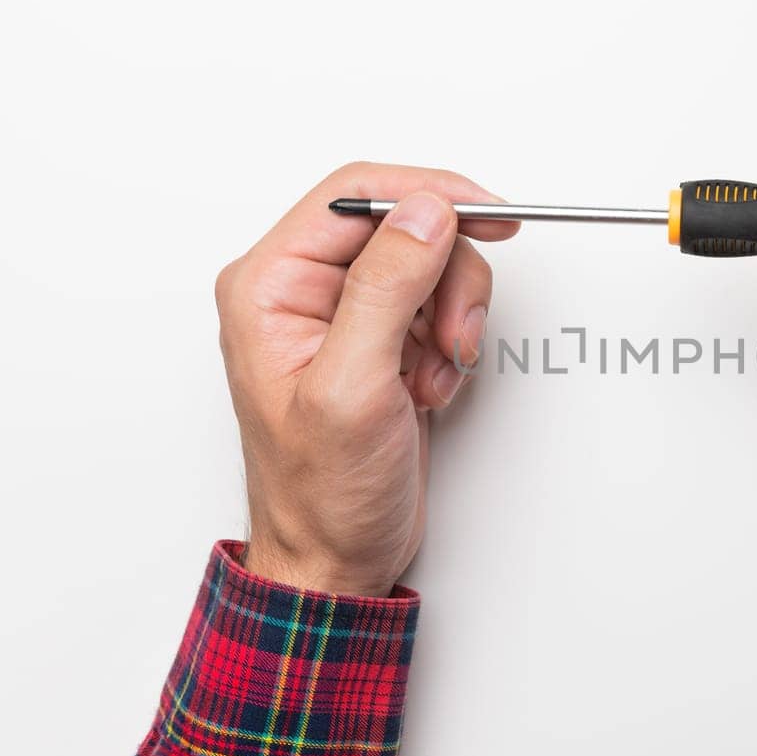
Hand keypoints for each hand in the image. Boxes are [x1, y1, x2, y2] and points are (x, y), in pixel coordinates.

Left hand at [213, 162, 517, 595]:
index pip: (355, 196)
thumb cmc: (320, 496)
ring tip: (435, 373)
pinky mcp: (380, 341)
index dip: (428, 195)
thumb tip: (423, 213)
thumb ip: (387, 290)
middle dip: (447, 279)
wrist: (336, 560)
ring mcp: (344, 316)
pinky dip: (451, 345)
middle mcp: (302, 292)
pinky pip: (438, 306)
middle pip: (403, 227)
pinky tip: (430, 388)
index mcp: (270, 286)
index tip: (487, 215)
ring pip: (430, 266)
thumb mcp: (352, 388)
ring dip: (453, 318)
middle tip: (454, 334)